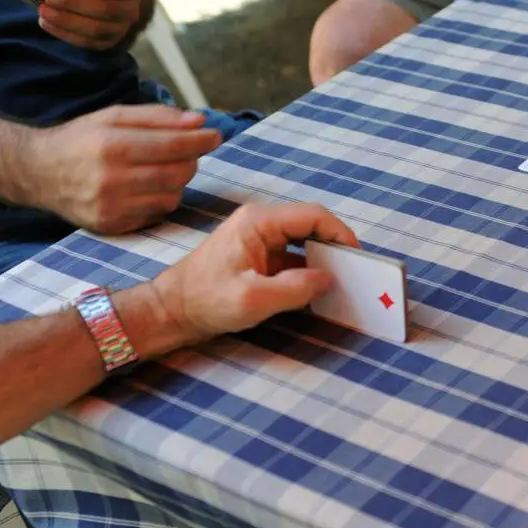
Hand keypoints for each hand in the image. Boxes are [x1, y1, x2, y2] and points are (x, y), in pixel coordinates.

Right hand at [31, 104, 220, 233]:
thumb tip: (199, 120)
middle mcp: (110, 179)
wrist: (39, 172)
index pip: (172, 145)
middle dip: (191, 161)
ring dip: (178, 182)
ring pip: (172, 197)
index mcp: (111, 145)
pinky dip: (163, 199)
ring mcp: (111, 207)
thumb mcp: (114, 116)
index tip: (215, 135)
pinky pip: (157, 214)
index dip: (199, 140)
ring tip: (163, 168)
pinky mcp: (113, 226)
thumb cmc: (83, 139)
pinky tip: (149, 187)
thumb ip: (158, 116)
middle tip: (187, 152)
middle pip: (177, 174)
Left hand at [39, 0, 144, 50]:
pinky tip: (46, 22)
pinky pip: (85, 42)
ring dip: (66, 20)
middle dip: (75, 3)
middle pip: (104, 10)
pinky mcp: (106, 43)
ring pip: (94, 29)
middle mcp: (130, 12)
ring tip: (43, 10)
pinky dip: (63, 32)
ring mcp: (119, 30)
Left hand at [151, 202, 359, 342]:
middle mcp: (261, 222)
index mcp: (259, 222)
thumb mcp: (253, 299)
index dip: (340, 233)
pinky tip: (317, 287)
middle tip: (354, 270)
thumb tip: (328, 279)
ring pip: (303, 239)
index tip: (357, 257)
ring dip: (322, 257)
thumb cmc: (205, 301)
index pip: (313, 215)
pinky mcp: (257, 255)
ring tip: (340, 279)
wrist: (170, 311)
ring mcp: (259, 238)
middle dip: (334, 245)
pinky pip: (292, 255)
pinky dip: (307, 269)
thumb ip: (295, 288)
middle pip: (310, 224)